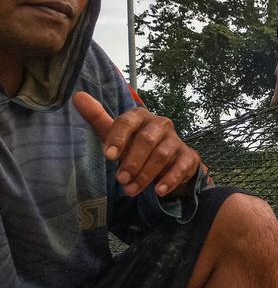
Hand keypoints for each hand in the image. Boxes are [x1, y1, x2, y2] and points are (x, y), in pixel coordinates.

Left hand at [72, 92, 201, 198]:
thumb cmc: (136, 145)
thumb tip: (77, 97)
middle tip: (121, 180)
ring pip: (162, 155)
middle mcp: (161, 124)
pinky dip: (170, 180)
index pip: (128, 122)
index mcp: (141, 115)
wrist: (168, 159)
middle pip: (147, 140)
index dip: (118, 139)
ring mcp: (176, 140)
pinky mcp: (189, 156)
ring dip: (146, 175)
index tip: (108, 156)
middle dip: (132, 162)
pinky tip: (158, 191)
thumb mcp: (116, 134)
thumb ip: (98, 118)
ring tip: (131, 190)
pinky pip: (181, 167)